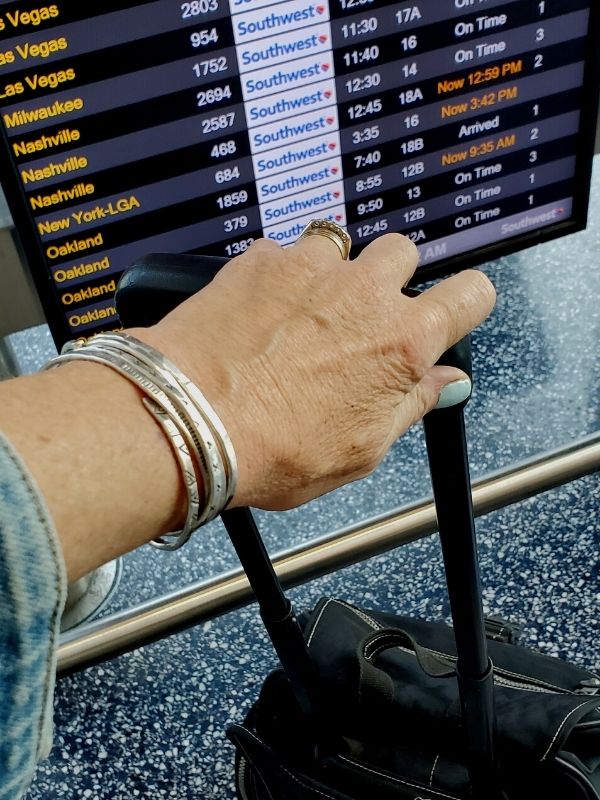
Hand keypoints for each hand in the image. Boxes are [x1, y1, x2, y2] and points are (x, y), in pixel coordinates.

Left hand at [136, 233, 495, 509]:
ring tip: (303, 315)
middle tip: (361, 317)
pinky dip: (281, 274)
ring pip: (343, 244)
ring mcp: (310, 268)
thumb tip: (445, 383)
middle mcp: (363, 293)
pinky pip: (285, 252)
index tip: (450, 310)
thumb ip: (410, 403)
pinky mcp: (261, 259)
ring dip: (333, 272)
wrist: (191, 418)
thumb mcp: (361, 448)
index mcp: (401, 342)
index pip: (471, 294)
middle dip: (390, 278)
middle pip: (403, 252)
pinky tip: (261, 312)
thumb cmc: (273, 448)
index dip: (465, 301)